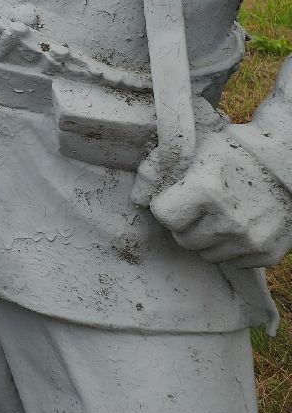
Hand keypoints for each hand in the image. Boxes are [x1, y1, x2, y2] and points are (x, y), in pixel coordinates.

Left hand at [141, 128, 291, 268]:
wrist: (284, 165)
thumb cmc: (231, 154)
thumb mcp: (192, 151)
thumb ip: (156, 170)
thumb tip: (136, 199)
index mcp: (206, 192)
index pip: (164, 216)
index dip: (168, 204)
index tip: (179, 195)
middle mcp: (229, 221)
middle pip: (183, 239)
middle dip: (186, 224)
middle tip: (200, 206)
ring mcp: (250, 241)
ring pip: (206, 255)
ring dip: (207, 238)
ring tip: (220, 214)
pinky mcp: (266, 254)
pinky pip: (233, 262)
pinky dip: (231, 248)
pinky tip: (240, 224)